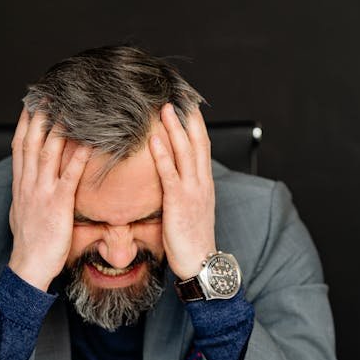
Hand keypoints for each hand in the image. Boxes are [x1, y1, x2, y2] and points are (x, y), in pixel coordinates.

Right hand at [8, 108, 91, 290]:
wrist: (29, 266)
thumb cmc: (30, 243)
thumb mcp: (22, 212)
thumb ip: (27, 193)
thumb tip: (30, 182)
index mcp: (20, 185)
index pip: (19, 146)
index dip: (25, 122)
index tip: (31, 104)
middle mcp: (29, 184)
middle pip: (32, 141)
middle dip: (40, 116)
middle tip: (49, 94)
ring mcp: (42, 192)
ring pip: (48, 152)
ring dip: (58, 128)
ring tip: (68, 108)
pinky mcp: (58, 204)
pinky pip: (69, 176)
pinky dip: (78, 158)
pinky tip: (87, 143)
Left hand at [148, 104, 215, 279]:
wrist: (200, 263)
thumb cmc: (192, 240)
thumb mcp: (191, 211)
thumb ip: (184, 192)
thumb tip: (171, 181)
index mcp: (205, 184)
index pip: (203, 146)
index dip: (196, 124)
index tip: (188, 106)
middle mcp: (202, 183)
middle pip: (197, 142)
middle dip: (188, 118)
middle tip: (177, 96)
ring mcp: (192, 191)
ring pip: (185, 152)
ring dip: (175, 127)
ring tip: (165, 108)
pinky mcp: (179, 202)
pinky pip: (169, 173)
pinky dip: (162, 154)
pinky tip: (154, 138)